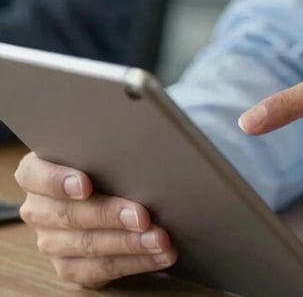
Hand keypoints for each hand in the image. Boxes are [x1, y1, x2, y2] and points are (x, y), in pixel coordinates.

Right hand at [15, 152, 175, 287]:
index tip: (85, 186)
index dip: (58, 181)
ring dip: (129, 244)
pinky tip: (160, 255)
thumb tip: (142, 139)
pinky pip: (101, 270)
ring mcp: (51, 242)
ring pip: (88, 246)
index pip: (35, 175)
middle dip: (110, 216)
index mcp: (35, 174)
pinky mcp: (70, 267)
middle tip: (143, 216)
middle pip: (68, 216)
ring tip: (160, 239)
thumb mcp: (98, 145)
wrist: (109, 184)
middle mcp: (39, 210)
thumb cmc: (105, 157)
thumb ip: (105, 145)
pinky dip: (136, 262)